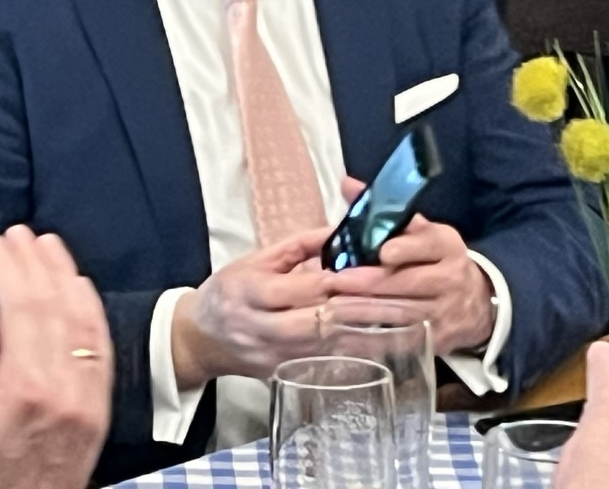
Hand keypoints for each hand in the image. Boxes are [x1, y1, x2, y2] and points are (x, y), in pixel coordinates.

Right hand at [0, 227, 110, 488]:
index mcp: (26, 387)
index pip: (23, 306)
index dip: (9, 267)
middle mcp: (65, 389)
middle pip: (54, 305)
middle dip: (35, 263)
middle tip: (18, 234)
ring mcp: (86, 400)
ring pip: (82, 321)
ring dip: (66, 276)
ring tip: (49, 246)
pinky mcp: (96, 410)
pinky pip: (100, 348)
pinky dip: (92, 311)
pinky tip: (81, 289)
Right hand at [172, 215, 430, 389]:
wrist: (200, 338)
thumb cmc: (228, 291)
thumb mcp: (254, 259)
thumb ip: (298, 246)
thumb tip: (338, 233)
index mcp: (253, 292)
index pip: (307, 286)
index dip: (345, 281)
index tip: (378, 273)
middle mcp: (264, 327)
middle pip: (324, 320)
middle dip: (369, 312)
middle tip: (408, 303)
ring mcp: (275, 356)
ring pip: (331, 347)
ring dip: (372, 337)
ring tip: (407, 327)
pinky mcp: (284, 375)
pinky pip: (326, 364)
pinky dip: (357, 355)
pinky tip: (384, 348)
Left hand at [331, 215, 497, 355]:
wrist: (476, 301)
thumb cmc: (435, 259)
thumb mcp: (420, 230)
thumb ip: (384, 210)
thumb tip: (346, 184)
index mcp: (445, 246)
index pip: (427, 245)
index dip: (405, 249)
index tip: (382, 252)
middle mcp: (449, 278)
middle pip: (409, 282)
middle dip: (370, 283)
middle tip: (336, 281)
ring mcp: (444, 312)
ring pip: (403, 313)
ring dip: (366, 311)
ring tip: (333, 306)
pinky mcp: (437, 340)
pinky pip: (402, 340)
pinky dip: (374, 338)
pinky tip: (347, 333)